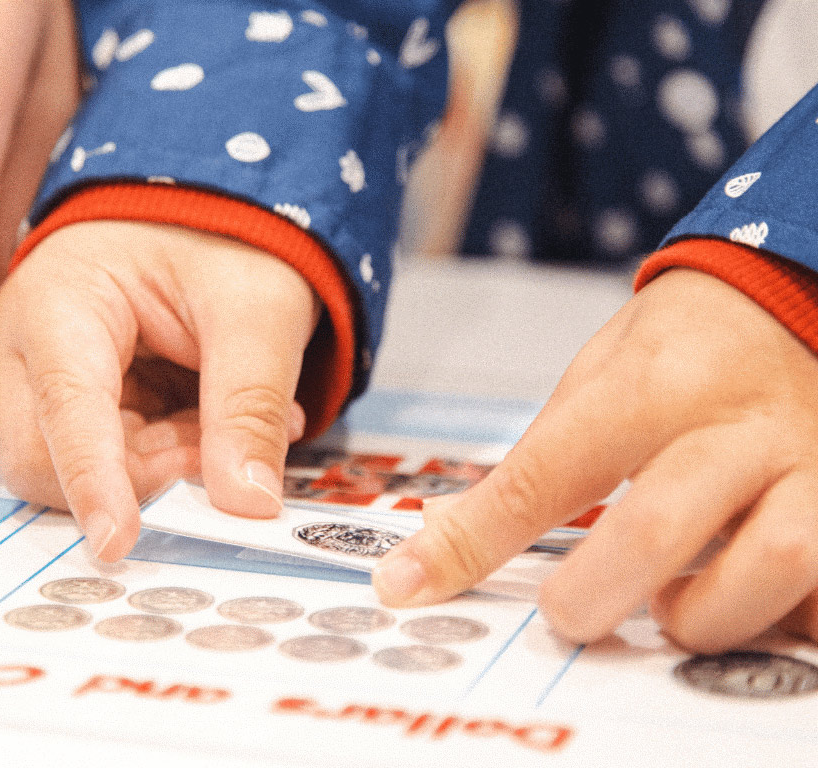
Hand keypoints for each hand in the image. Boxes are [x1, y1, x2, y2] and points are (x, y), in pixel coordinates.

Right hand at [0, 221, 319, 560]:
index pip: (66, 411)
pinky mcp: (69, 403)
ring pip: (77, 474)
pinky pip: (106, 464)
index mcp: (59, 303)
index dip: (93, 483)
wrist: (209, 214)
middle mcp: (27, 346)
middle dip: (136, 479)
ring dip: (159, 469)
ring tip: (225, 425)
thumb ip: (252, 406)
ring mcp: (41, 378)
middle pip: (44, 462)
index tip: (117, 544)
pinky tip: (207, 424)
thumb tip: (248, 505)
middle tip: (218, 455)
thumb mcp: (259, 310)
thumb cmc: (227, 235)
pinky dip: (162, 459)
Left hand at [373, 269, 817, 651]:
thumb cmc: (681, 343)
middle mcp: (736, 423)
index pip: (541, 475)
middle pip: (658, 529)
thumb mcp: (598, 375)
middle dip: (593, 594)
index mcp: (649, 385)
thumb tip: (452, 542)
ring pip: (772, 567)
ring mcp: (814, 462)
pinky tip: (750, 597)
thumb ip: (540, 462)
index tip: (407, 586)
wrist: (795, 294)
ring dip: (706, 617)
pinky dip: (781, 614)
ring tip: (672, 609)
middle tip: (565, 611)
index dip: (468, 543)